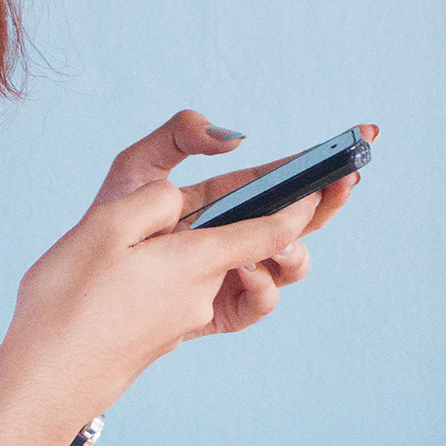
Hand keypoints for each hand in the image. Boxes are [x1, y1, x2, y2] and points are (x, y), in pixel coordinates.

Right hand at [0, 111, 377, 434]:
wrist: (46, 382)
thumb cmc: (67, 303)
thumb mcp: (106, 226)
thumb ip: (159, 201)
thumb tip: (187, 200)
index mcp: (197, 262)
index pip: (271, 229)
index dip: (306, 200)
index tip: (335, 175)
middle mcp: (206, 292)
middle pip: (271, 252)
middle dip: (306, 219)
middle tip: (342, 186)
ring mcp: (192, 316)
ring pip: (249, 277)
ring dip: (266, 250)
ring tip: (270, 222)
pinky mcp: (174, 332)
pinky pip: (222, 302)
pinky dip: (235, 279)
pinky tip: (225, 261)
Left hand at [92, 110, 379, 335]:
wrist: (84, 286)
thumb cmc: (110, 222)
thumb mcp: (136, 166)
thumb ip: (179, 135)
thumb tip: (234, 138)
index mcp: (227, 197)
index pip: (281, 177)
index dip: (319, 161)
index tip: (360, 138)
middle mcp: (238, 234)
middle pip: (302, 219)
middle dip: (329, 199)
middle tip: (343, 180)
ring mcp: (235, 272)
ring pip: (291, 262)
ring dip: (294, 249)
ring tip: (274, 242)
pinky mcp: (222, 310)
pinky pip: (261, 302)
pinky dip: (262, 285)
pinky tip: (244, 271)